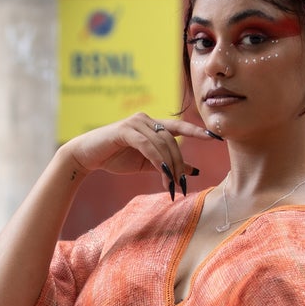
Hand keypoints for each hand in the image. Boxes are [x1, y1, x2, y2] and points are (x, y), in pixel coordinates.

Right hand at [62, 112, 213, 201]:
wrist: (87, 157)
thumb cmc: (115, 158)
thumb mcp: (147, 164)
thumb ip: (167, 165)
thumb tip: (193, 171)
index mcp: (152, 124)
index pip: (180, 127)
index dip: (198, 132)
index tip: (217, 138)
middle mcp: (146, 119)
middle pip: (173, 141)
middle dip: (180, 164)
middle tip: (182, 185)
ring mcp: (136, 123)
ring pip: (162, 144)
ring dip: (170, 167)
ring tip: (172, 186)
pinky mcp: (125, 130)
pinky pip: (148, 146)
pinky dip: (158, 160)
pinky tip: (164, 174)